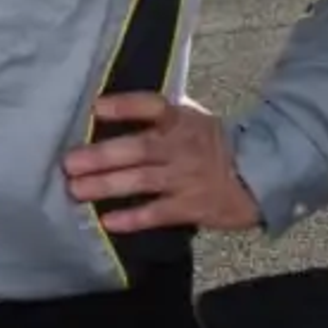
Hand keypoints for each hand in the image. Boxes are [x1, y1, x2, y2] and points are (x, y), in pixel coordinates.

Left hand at [61, 93, 261, 232]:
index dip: (124, 106)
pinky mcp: (192, 206)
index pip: (151, 106)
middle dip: (101, 156)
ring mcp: (186, 177)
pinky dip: (133, 218)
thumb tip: (103, 110)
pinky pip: (158, 212)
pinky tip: (108, 221)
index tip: (95, 108)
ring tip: (76, 190)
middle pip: (137, 148)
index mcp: (181, 119)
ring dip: (106, 185)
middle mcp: (181, 146)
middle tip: (69, 164)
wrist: (258, 175)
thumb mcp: (190, 119)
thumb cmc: (212, 144)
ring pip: (141, 180)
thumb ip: (156, 117)